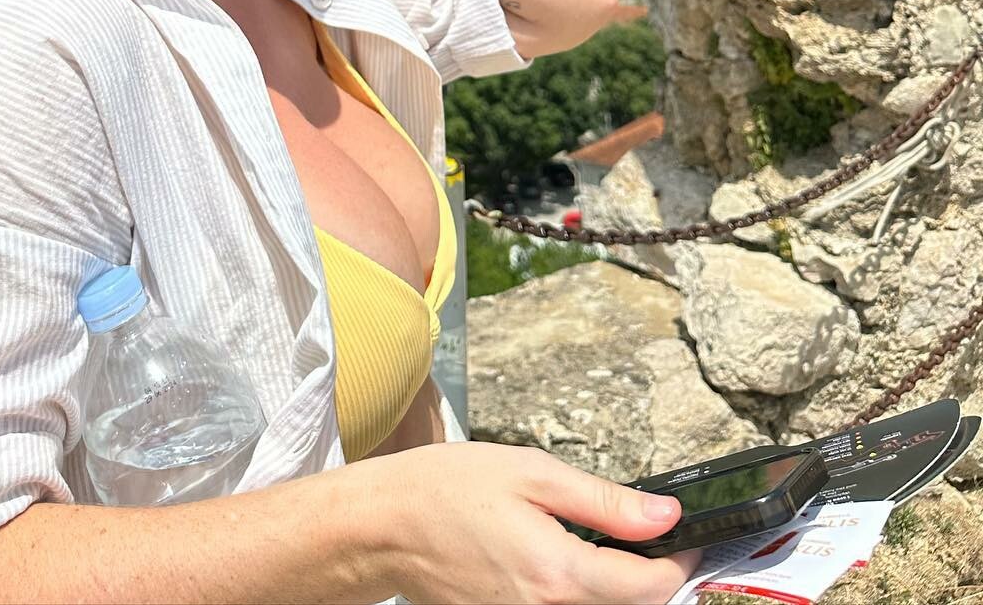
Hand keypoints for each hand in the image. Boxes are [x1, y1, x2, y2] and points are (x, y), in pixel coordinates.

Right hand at [375, 443, 701, 604]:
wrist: (384, 526)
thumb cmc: (447, 489)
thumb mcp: (531, 472)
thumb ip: (604, 501)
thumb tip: (665, 515)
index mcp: (559, 574)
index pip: (651, 588)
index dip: (678, 562)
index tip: (682, 538)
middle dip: (647, 578)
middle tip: (643, 539)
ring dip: (611, 589)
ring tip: (600, 549)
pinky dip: (575, 595)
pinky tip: (561, 564)